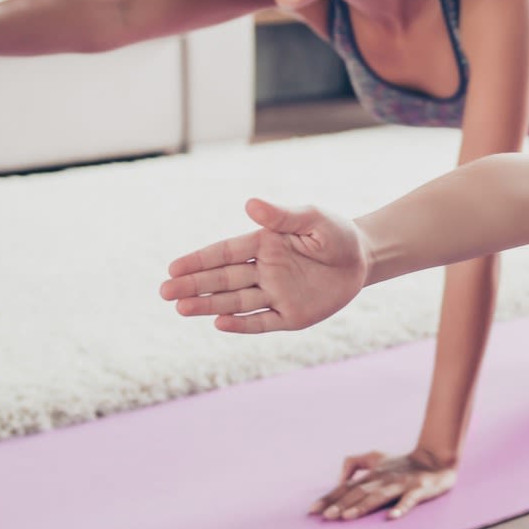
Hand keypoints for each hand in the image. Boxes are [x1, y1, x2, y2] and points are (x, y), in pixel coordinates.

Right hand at [161, 198, 370, 333]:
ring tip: (180, 308)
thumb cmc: (335, 233)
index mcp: (263, 244)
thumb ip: (282, 215)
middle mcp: (264, 270)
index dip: (199, 260)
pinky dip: (242, 323)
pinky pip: (262, 321)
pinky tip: (219, 323)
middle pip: (222, 279)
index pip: (225, 253)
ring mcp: (276, 294)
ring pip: (235, 301)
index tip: (173, 268)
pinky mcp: (292, 316)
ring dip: (208, 305)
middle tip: (165, 292)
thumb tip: (250, 204)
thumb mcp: (312, 218)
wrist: (363, 258)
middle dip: (193, 285)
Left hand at [312, 448, 457, 520]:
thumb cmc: (403, 462)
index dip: (329, 498)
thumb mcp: (376, 457)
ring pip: (379, 496)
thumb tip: (339, 479)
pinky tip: (391, 517)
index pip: (346, 487)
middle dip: (341, 504)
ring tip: (347, 517)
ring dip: (362, 506)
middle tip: (326, 516)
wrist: (436, 458)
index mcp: (372, 474)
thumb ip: (355, 463)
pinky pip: (409, 500)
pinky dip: (401, 508)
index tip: (313, 510)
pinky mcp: (419, 490)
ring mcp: (401, 484)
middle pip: (359, 492)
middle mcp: (383, 478)